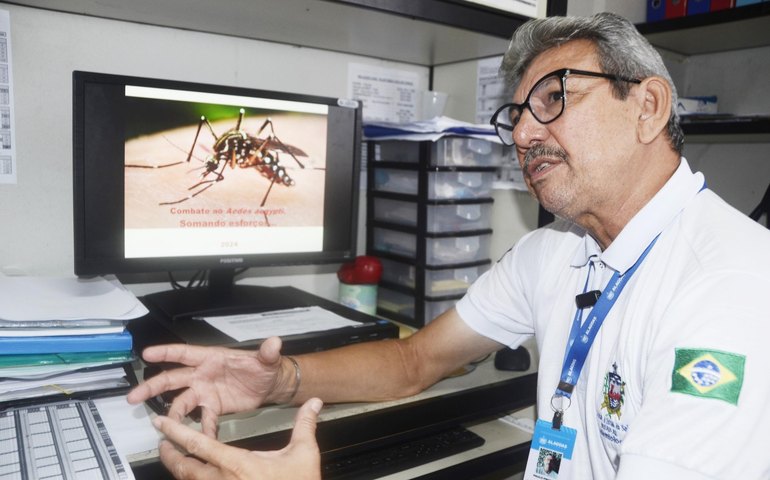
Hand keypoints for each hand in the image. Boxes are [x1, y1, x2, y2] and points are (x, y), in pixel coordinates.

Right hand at [127, 336, 288, 436]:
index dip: (166, 353)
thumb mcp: (266, 358)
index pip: (185, 353)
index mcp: (212, 358)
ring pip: (181, 402)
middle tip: (134, 396)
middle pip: (173, 379)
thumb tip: (274, 342)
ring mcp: (206, 392)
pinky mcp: (213, 407)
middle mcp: (204, 375)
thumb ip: (268, 352)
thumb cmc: (264, 367)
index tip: (148, 354)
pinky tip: (197, 439)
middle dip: (153, 387)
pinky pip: (203, 420)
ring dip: (172, 414)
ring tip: (164, 425)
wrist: (271, 385)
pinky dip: (200, 430)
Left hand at [153, 398, 322, 479]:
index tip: (161, 423)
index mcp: (238, 465)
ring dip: (178, 471)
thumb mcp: (303, 454)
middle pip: (184, 469)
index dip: (176, 432)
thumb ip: (304, 425)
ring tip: (176, 460)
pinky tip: (197, 478)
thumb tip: (314, 403)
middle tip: (163, 444)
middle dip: (169, 455)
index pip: (199, 444)